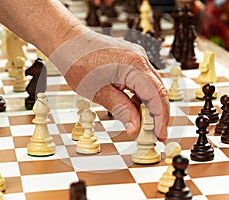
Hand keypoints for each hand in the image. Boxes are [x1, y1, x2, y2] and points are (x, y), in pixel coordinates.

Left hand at [50, 29, 168, 140]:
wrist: (67, 42)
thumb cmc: (77, 61)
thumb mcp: (97, 91)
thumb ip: (120, 109)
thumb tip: (134, 127)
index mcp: (133, 65)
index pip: (156, 95)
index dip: (161, 117)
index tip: (160, 134)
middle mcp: (139, 58)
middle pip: (158, 91)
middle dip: (158, 115)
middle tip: (154, 134)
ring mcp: (136, 58)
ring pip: (151, 87)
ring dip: (148, 106)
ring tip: (143, 125)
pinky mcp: (130, 60)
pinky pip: (141, 81)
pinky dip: (140, 97)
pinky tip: (133, 108)